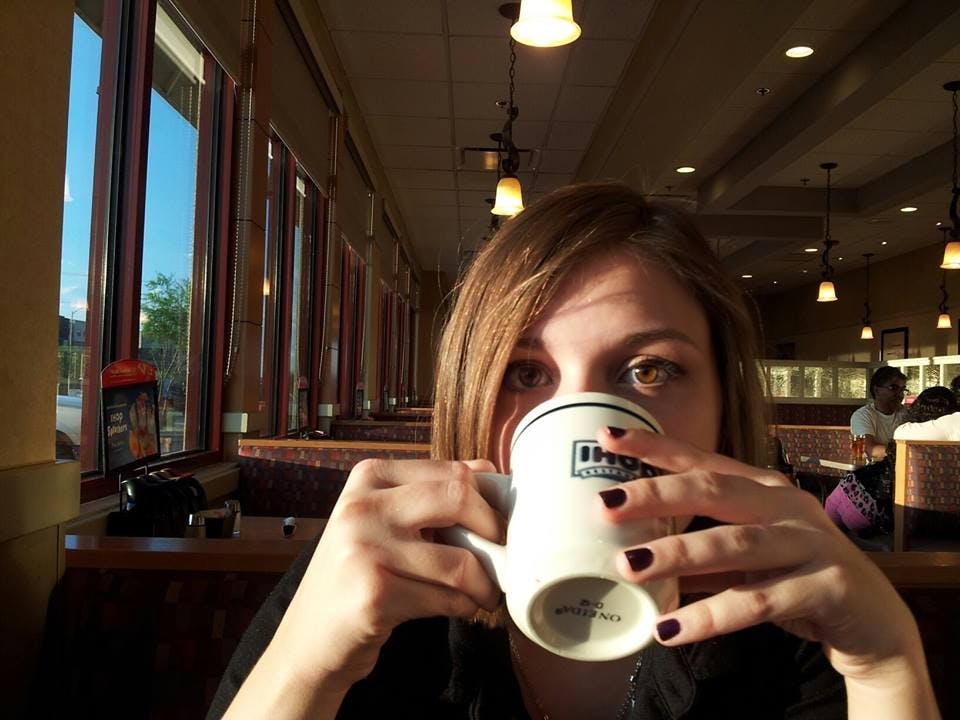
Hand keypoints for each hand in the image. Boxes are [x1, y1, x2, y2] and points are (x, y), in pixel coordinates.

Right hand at [226, 459, 502, 718]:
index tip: (501, 525)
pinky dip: (464, 606)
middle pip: (460, 497)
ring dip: (485, 584)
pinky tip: (460, 608)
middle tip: (503, 554)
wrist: (308, 640)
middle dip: (494, 530)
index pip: (452, 472)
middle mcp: (362, 506)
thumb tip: (490, 472)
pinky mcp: (374, 595)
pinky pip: (447, 598)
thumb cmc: (358, 575)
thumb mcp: (383, 520)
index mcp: (369, 477)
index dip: (489, 501)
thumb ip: (430, 493)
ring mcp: (364, 549)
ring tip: (485, 593)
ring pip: (461, 561)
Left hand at [594, 427, 936, 711]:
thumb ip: (697, 552)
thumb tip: (629, 555)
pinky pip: (757, 602)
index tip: (608, 437)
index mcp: (763, 489)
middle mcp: (785, 507)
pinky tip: (669, 630)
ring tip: (629, 566)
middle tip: (604, 505)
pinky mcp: (825, 587)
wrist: (872, 621)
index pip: (702, 460)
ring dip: (676, 554)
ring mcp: (809, 543)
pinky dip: (709, 617)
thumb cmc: (796, 577)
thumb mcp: (744, 560)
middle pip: (715, 489)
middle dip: (656, 494)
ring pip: (733, 544)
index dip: (655, 447)